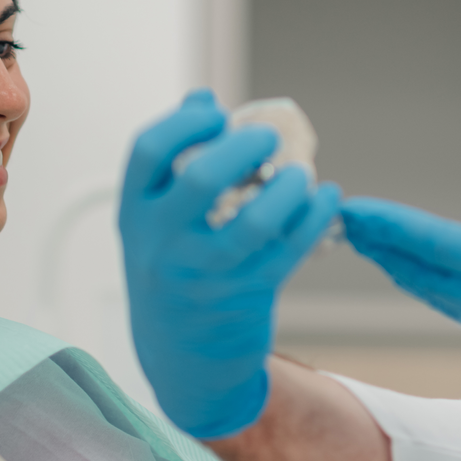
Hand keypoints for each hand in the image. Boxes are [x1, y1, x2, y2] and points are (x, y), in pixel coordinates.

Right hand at [120, 90, 341, 438]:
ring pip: (255, 223)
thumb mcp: (157, 222)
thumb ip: (175, 165)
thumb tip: (200, 99)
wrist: (182, 362)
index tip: (216, 112)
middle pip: (201, 180)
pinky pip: (289, 251)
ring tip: (303, 173)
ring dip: (289, 188)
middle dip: (242, 146)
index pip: (147, 152)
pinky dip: (315, 218)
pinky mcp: (245, 296)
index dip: (185, 122)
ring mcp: (203, 275)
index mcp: (135, 216)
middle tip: (267, 138)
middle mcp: (162, 245)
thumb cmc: (174, 272)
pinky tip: (326, 198)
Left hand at [340, 111, 460, 396]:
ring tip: (374, 246)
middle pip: (425, 275)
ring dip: (406, 270)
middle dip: (382, 245)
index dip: (388, 224)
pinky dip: (439, 291)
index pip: (434, 244)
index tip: (351, 209)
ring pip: (444, 299)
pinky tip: (433, 281)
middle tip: (341, 222)